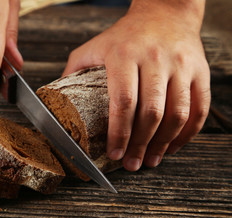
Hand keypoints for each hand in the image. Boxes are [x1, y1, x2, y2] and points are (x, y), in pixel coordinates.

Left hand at [63, 0, 210, 170]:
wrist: (164, 13)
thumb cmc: (125, 35)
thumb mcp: (93, 46)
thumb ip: (74, 71)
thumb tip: (57, 101)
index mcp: (124, 55)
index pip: (123, 101)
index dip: (119, 133)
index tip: (114, 153)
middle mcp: (155, 59)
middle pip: (151, 113)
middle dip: (140, 145)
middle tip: (131, 163)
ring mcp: (182, 65)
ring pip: (178, 114)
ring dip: (164, 144)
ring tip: (151, 160)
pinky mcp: (200, 71)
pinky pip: (200, 108)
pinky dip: (188, 133)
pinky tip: (173, 145)